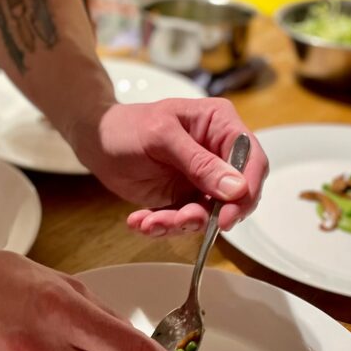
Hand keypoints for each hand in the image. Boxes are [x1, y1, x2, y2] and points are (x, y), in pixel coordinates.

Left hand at [72, 97, 267, 235]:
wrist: (98, 141)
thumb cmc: (128, 126)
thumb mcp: (162, 137)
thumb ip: (199, 162)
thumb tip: (236, 188)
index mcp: (220, 125)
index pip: (252, 159)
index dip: (247, 190)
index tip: (228, 215)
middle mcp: (217, 153)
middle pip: (237, 194)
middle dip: (210, 215)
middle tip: (183, 221)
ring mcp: (202, 179)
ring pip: (208, 214)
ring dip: (179, 223)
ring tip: (150, 222)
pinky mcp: (184, 198)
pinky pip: (184, 221)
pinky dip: (162, 226)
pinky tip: (140, 221)